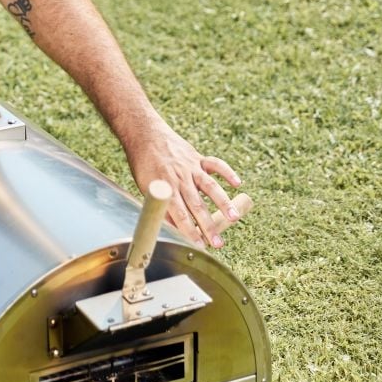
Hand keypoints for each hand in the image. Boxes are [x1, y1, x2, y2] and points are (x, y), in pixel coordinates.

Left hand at [125, 119, 242, 248]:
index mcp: (166, 188)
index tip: (198, 246)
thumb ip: (160, 206)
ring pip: (210, 187)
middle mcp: (180, 178)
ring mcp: (191, 167)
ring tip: (234, 218)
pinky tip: (237, 183)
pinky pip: (215, 165)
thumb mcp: (145, 188)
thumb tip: (171, 230)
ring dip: (223, 203)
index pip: (180, 215)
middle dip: (208, 226)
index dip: (190, 231)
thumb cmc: (143, 165)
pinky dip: (227, 172)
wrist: (145, 135)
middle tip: (218, 243)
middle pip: (197, 206)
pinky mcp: (198, 158)